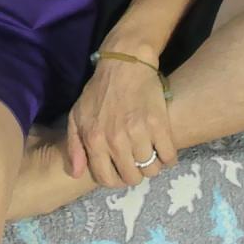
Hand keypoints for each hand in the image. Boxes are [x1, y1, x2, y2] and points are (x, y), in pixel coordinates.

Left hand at [65, 37, 176, 188]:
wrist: (124, 64)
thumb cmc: (98, 91)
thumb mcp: (77, 116)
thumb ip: (74, 146)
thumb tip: (77, 173)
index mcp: (94, 140)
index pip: (107, 179)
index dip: (115, 179)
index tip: (121, 171)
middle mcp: (116, 141)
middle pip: (132, 177)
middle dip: (135, 173)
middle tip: (136, 161)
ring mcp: (139, 133)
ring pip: (151, 169)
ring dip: (152, 165)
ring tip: (150, 154)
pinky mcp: (159, 124)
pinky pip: (169, 155)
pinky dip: (168, 157)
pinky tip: (163, 149)